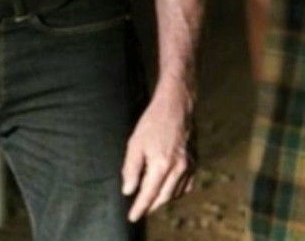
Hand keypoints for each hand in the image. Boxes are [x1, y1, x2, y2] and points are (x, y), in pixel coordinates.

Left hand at [121, 82, 195, 221]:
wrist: (175, 106)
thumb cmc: (152, 121)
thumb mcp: (135, 143)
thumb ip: (131, 168)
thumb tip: (128, 190)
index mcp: (162, 164)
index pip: (149, 194)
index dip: (140, 207)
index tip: (132, 217)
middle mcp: (179, 169)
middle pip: (163, 197)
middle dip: (151, 206)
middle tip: (139, 209)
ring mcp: (189, 166)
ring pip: (175, 193)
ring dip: (162, 199)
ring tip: (150, 199)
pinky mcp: (194, 162)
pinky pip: (186, 186)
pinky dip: (176, 191)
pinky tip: (167, 188)